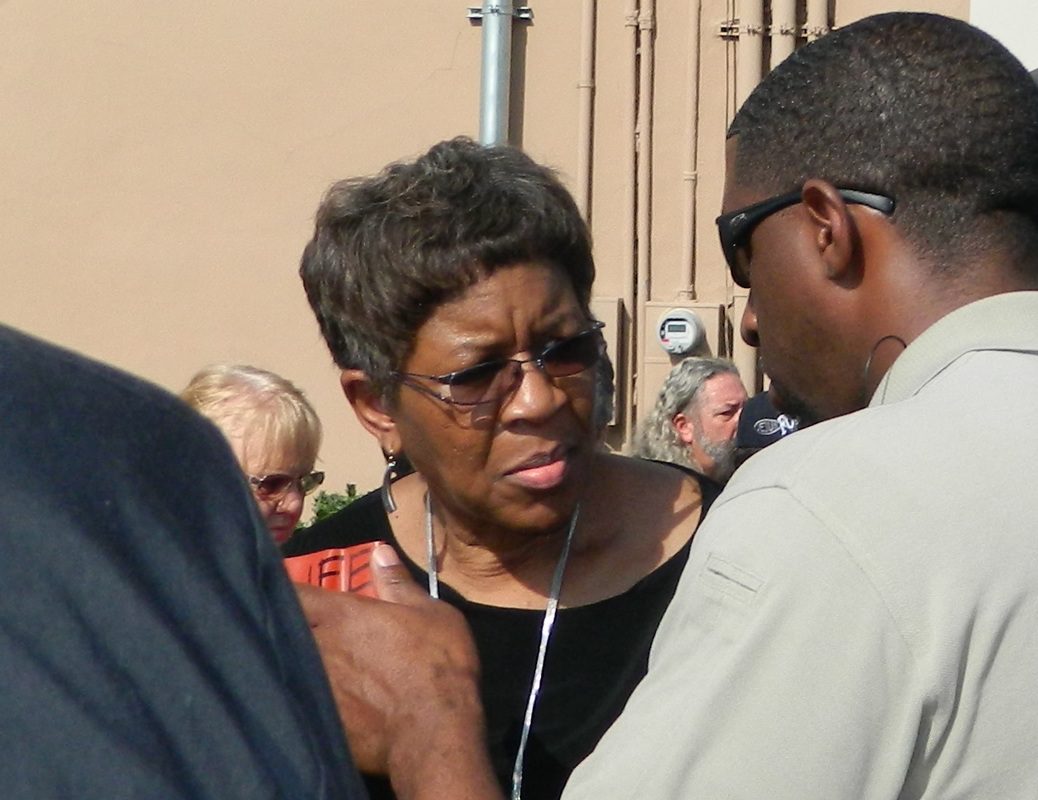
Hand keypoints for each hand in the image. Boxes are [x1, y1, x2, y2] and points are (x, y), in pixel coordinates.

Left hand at [297, 544, 502, 799]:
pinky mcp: (316, 722)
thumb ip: (398, 583)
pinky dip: (298, 698)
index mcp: (340, 615)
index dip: (280, 587)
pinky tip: (305, 702)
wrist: (433, 732)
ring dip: (288, 662)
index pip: (293, 592)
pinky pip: (297, 703)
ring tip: (292, 664)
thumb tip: (378, 550)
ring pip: (285, 667)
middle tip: (280, 626)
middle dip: (279, 627)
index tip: (275, 586)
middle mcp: (317, 646)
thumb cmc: (437, 664)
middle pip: (280, 631)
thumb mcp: (430, 613)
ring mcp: (312, 686)